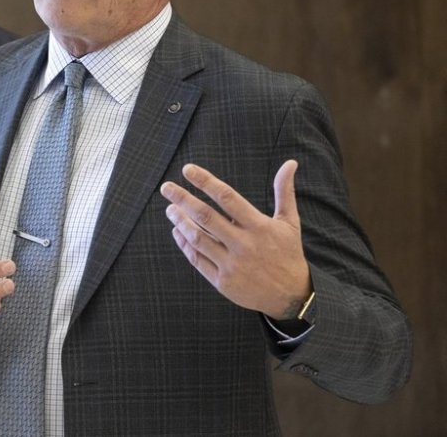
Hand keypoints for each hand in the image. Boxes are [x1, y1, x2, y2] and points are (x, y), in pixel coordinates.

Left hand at [159, 160, 311, 319]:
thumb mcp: (289, 223)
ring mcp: (232, 264)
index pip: (227, 197)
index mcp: (259, 227)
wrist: (291, 296)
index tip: (187, 170)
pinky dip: (184, 244)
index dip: (205, 182)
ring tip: (170, 209)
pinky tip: (177, 231)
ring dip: (180, 222)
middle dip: (183, 199)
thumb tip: (290, 162)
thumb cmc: (287, 253)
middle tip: (166, 187)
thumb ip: (284, 192)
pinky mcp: (223, 282)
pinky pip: (197, 259)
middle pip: (206, 216)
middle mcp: (244, 245)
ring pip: (198, 238)